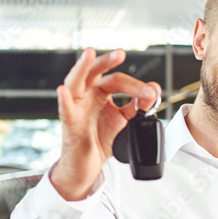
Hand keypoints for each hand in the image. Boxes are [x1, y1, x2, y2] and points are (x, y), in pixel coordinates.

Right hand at [51, 48, 161, 199]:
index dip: (135, 86)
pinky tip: (64, 91)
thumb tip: (154, 89)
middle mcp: (86, 96)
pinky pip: (65, 111)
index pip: (116, 80)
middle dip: (106, 62)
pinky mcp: (69, 124)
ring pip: (75, 83)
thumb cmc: (100, 138)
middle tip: (120, 54)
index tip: (152, 94)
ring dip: (82, 68)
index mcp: (99, 93)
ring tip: (89, 54)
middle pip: (94, 73)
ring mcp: (76, 108)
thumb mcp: (124, 120)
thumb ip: (139, 106)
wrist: (88, 165)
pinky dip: (64, 100)